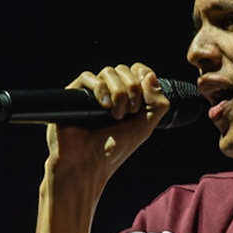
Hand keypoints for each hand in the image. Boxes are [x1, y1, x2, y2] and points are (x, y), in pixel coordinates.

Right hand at [45, 64, 168, 185]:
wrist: (88, 163)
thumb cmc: (113, 150)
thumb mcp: (145, 128)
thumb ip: (157, 103)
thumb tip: (151, 76)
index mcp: (127, 98)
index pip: (137, 71)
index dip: (143, 76)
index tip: (144, 95)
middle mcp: (110, 93)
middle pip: (124, 70)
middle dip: (132, 89)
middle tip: (128, 113)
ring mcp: (92, 93)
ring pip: (109, 71)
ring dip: (118, 92)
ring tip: (114, 115)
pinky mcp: (74, 94)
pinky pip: (88, 76)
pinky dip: (100, 88)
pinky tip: (103, 105)